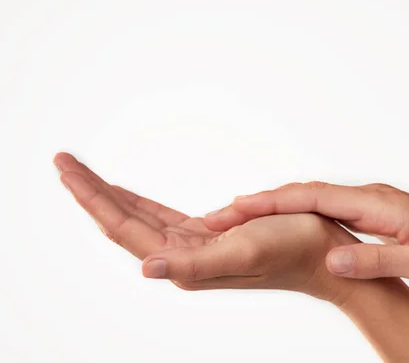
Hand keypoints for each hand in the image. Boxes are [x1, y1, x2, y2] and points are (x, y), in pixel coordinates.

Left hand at [53, 153, 356, 301]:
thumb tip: (147, 269)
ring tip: (84, 175)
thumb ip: (193, 265)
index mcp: (184, 262)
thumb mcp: (244, 253)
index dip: (92, 198)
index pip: (123, 228)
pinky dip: (137, 201)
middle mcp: (181, 257)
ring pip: (137, 217)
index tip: (66, 169)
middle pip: (122, 220)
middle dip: (91, 192)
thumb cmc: (293, 251)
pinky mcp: (206, 235)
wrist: (323, 255)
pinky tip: (125, 193)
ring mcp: (192, 246)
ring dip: (109, 196)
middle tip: (63, 162)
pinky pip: (159, 216)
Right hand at [203, 182, 408, 362]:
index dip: (277, 202)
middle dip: (263, 202)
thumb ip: (383, 259)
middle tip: (220, 214)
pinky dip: (298, 215)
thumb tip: (334, 256)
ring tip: (237, 218)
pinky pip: (327, 211)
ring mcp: (372, 205)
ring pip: (314, 202)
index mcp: (383, 206)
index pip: (319, 198)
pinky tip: (282, 223)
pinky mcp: (373, 217)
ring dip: (276, 208)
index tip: (239, 206)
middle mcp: (373, 198)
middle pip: (307, 195)